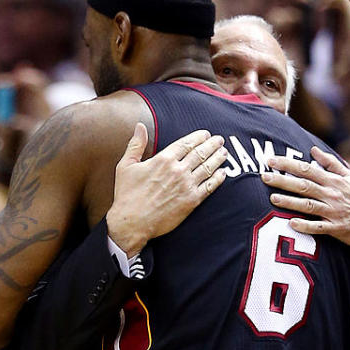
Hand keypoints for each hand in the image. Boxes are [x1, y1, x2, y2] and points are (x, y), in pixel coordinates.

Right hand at [105, 124, 227, 256]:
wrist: (132, 223)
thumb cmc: (127, 195)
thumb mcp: (126, 166)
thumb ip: (136, 144)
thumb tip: (140, 126)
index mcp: (163, 159)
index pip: (186, 143)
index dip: (198, 137)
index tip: (205, 134)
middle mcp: (177, 170)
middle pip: (200, 153)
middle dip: (212, 144)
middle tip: (220, 140)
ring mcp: (186, 185)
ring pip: (207, 167)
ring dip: (217, 158)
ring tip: (224, 153)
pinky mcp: (191, 201)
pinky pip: (209, 187)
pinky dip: (218, 179)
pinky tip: (223, 173)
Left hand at [261, 146, 349, 263]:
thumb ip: (331, 163)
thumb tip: (314, 150)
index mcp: (334, 181)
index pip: (307, 169)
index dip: (288, 164)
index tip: (271, 160)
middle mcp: (332, 194)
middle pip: (303, 185)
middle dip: (282, 180)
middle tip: (264, 176)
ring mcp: (333, 212)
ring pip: (308, 205)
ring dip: (289, 201)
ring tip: (272, 198)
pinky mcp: (336, 228)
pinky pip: (318, 227)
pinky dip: (305, 225)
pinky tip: (291, 223)